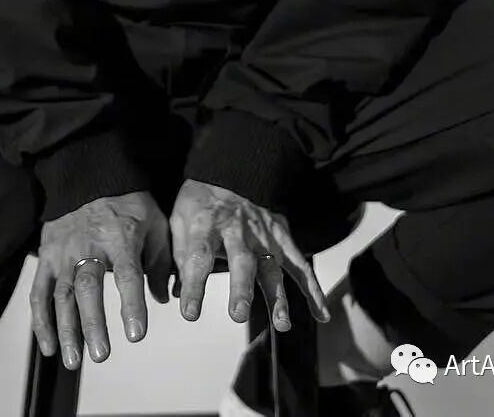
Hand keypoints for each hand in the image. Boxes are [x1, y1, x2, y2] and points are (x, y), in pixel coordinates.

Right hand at [31, 189, 172, 369]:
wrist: (90, 176)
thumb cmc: (126, 203)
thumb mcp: (154, 224)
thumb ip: (158, 263)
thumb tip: (162, 299)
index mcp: (121, 237)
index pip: (127, 274)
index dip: (131, 304)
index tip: (135, 334)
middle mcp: (89, 246)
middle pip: (88, 287)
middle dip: (93, 323)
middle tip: (101, 354)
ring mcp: (64, 253)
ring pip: (61, 294)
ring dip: (66, 330)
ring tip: (73, 360)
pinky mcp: (47, 258)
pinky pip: (39, 292)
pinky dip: (40, 321)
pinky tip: (49, 346)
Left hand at [169, 177, 330, 332]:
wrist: (231, 169)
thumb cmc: (201, 202)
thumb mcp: (179, 220)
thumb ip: (178, 258)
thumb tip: (174, 294)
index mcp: (206, 225)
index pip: (198, 256)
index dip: (194, 285)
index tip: (189, 312)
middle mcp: (237, 230)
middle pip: (241, 260)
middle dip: (241, 288)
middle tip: (238, 314)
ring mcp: (262, 234)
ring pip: (272, 265)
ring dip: (278, 295)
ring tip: (282, 324)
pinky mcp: (281, 237)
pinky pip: (299, 263)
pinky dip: (312, 288)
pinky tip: (320, 313)